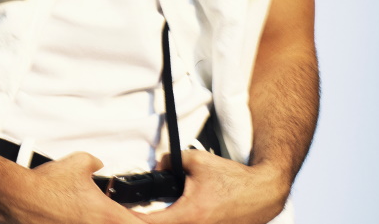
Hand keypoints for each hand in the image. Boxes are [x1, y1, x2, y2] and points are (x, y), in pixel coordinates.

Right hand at [7, 151, 147, 223]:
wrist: (20, 198)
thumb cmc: (47, 185)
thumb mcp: (80, 162)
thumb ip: (97, 164)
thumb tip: (100, 165)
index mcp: (108, 216)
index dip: (153, 222)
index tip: (159, 218)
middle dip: (133, 222)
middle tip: (134, 216)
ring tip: (107, 217)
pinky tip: (87, 220)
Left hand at [136, 150, 289, 223]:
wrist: (261, 193)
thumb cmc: (233, 181)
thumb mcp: (198, 161)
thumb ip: (172, 161)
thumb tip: (159, 164)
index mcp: (188, 215)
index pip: (148, 223)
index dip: (129, 218)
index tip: (117, 212)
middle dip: (141, 221)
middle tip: (131, 212)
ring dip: (159, 222)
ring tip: (147, 214)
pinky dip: (175, 223)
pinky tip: (168, 217)